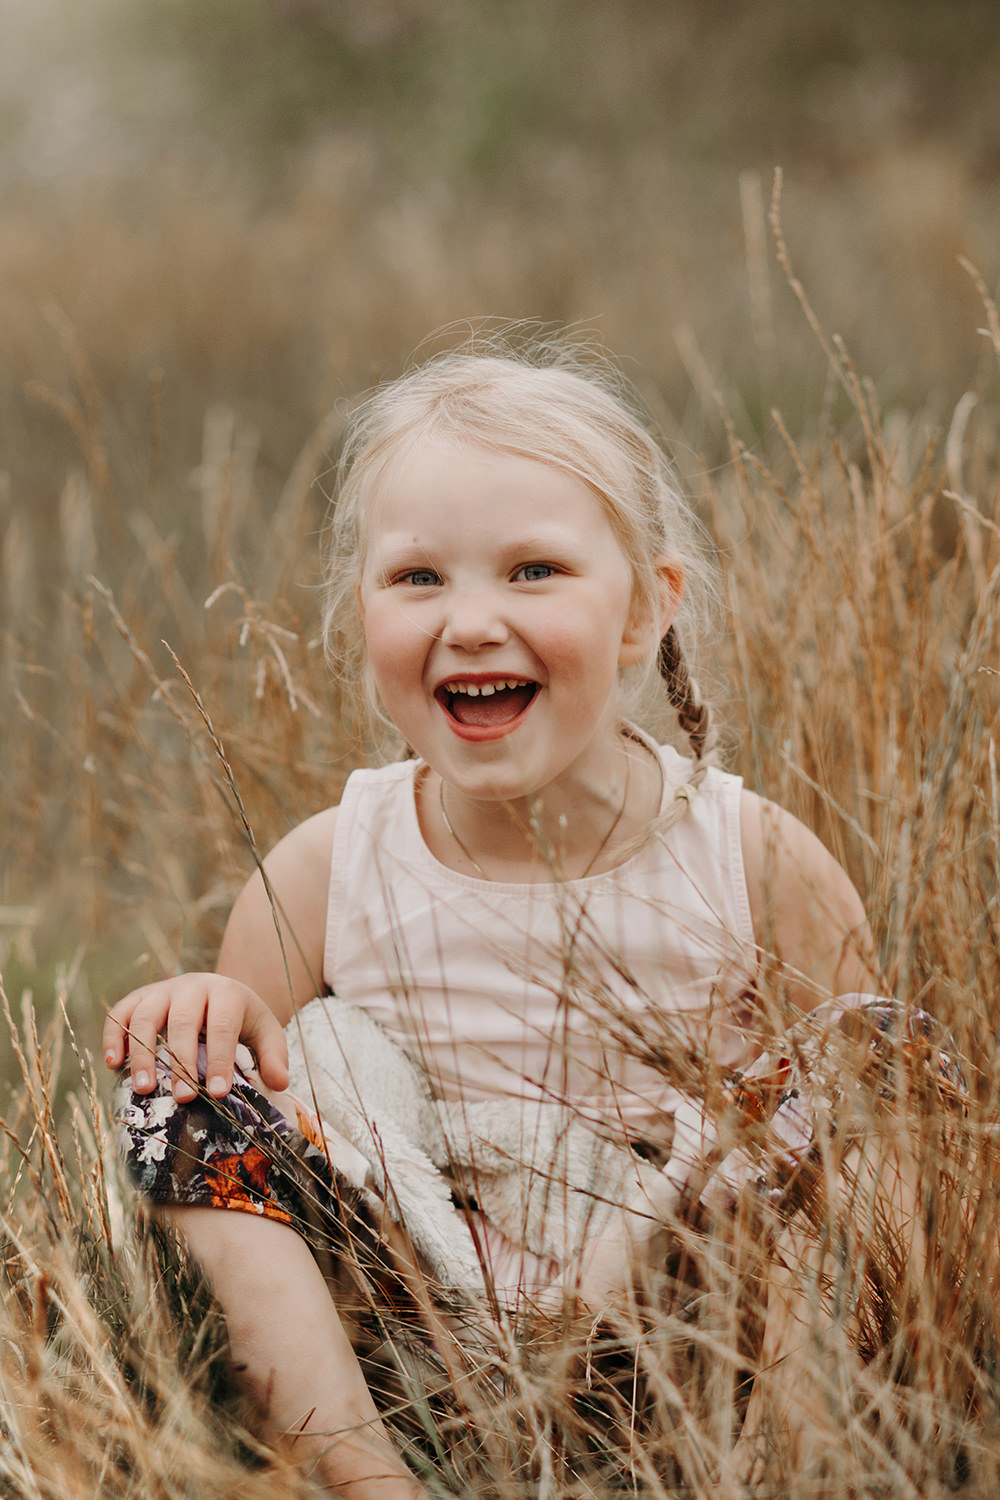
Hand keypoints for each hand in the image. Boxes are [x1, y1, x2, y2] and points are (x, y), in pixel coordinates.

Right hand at [102, 972, 289, 1101]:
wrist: (217, 990)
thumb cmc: (241, 1019)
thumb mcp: (264, 1031)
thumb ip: (273, 1056)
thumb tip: (280, 1084)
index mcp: (227, 992)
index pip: (222, 1026)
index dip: (219, 1060)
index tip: (218, 1094)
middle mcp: (192, 986)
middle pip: (183, 1022)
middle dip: (182, 1062)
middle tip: (183, 1098)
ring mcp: (162, 990)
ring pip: (146, 1017)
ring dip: (142, 1054)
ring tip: (144, 1089)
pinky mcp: (138, 997)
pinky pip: (120, 1013)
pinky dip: (113, 1036)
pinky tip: (113, 1063)